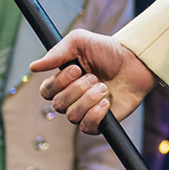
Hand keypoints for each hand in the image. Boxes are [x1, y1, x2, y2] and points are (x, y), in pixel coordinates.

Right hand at [29, 28, 155, 133]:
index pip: (46, 91)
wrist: (135, 61)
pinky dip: (95, 115)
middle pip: (58, 105)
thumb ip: (56, 52)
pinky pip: (87, 127)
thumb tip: (33, 67)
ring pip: (72, 116)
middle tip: (93, 76)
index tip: (77, 68)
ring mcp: (86, 111)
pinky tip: (106, 103)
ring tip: (103, 87)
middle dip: (77, 89)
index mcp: (63, 81)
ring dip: (88, 99)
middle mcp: (72, 98)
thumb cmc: (107, 50)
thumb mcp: (80, 41)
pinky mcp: (101, 123)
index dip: (59, 82)